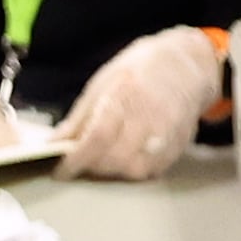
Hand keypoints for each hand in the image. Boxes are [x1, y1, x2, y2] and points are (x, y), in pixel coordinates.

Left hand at [59, 26, 222, 179]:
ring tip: (101, 156)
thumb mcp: (102, 83)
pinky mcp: (176, 151)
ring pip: (130, 171)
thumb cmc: (140, 71)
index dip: (76, 159)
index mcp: (127, 95)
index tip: (60, 171)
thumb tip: (54, 145)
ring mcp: (167, 136)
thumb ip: (79, 118)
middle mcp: (151, 118)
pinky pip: (146, 173)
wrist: (186, 68)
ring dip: (109, 171)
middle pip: (113, 160)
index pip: (98, 137)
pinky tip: (123, 156)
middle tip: (79, 161)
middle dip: (90, 166)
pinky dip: (128, 170)